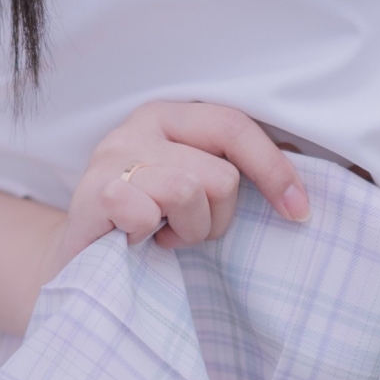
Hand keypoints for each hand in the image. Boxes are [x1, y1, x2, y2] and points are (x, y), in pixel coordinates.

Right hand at [46, 102, 310, 276]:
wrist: (80, 264)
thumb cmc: (148, 227)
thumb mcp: (196, 189)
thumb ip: (231, 170)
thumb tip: (299, 178)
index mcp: (172, 115)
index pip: (236, 126)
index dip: (275, 170)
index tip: (299, 211)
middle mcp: (140, 123)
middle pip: (222, 173)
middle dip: (218, 217)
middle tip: (188, 230)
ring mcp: (113, 154)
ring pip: (190, 191)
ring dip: (186, 230)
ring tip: (162, 234)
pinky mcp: (94, 190)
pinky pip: (147, 211)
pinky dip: (148, 237)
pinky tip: (135, 240)